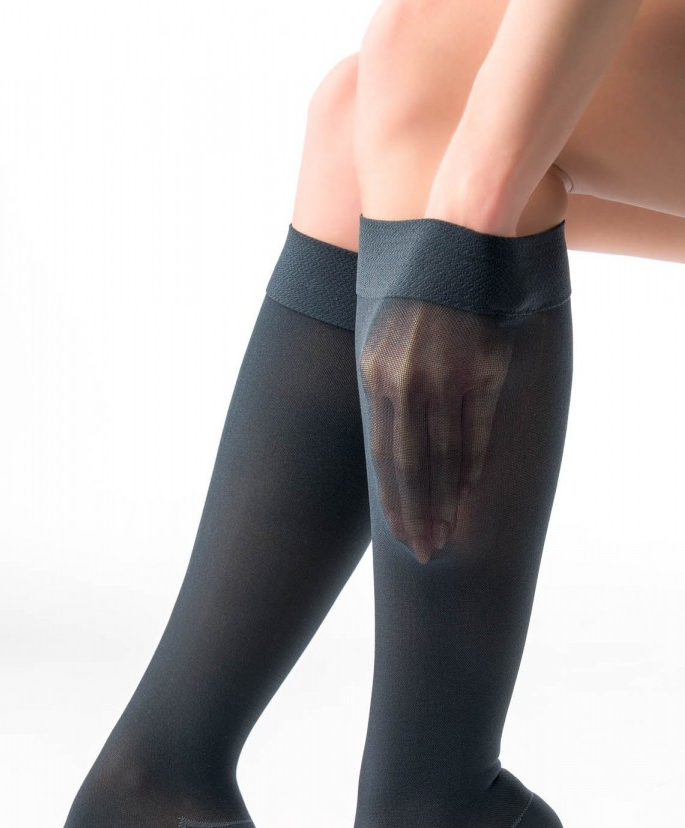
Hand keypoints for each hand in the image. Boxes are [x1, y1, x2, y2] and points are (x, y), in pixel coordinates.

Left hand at [359, 295, 514, 562]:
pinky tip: (467, 491)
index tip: (398, 534)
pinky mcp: (483, 368)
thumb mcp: (383, 341)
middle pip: (412, 466)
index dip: (393, 501)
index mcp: (378, 378)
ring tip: (446, 533)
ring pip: (445, 455)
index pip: (384, 457)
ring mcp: (447, 377)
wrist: (456, 242)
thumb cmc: (415, 298)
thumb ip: (383, 390)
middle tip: (423, 551)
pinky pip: (477, 429)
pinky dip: (472, 463)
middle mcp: (409, 382)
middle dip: (417, 514)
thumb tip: (386, 447)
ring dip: (445, 500)